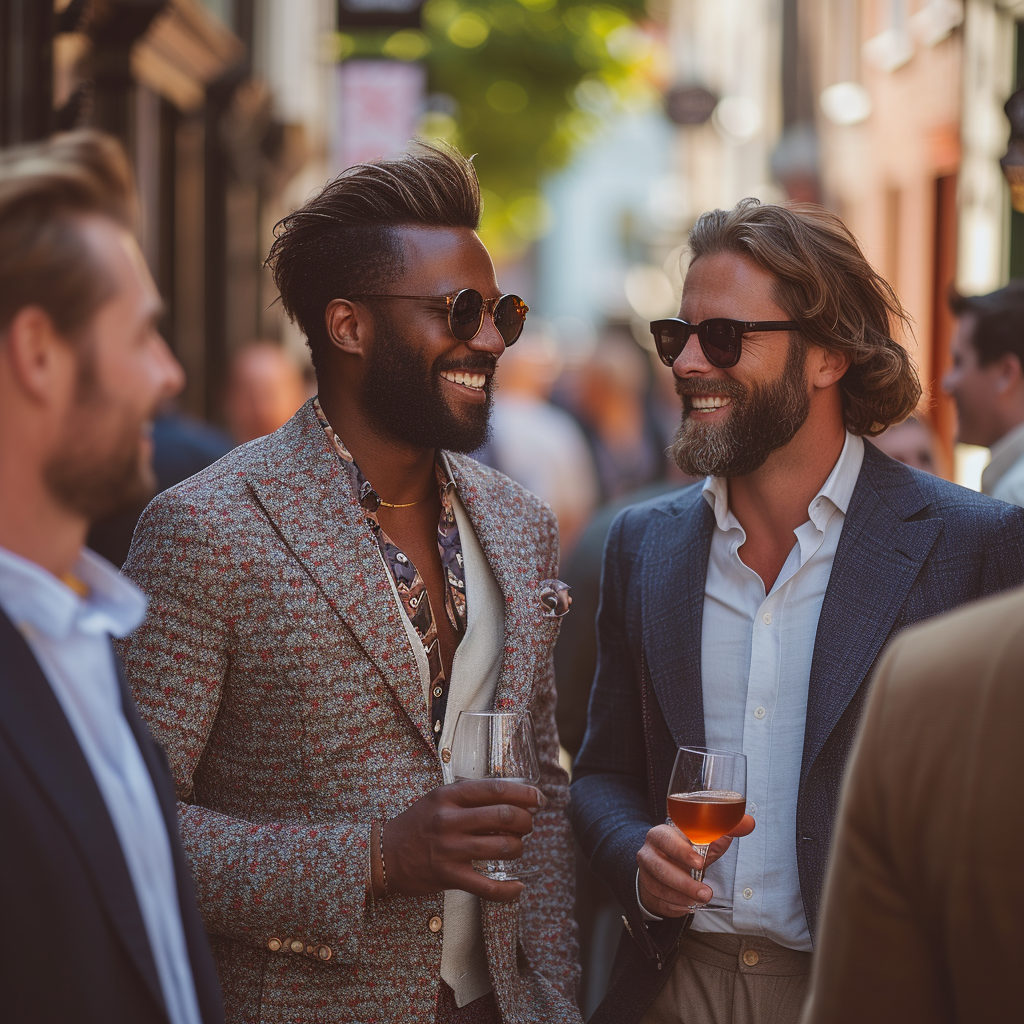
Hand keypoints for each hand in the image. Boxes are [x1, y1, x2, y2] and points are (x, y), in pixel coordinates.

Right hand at [376, 780, 545, 902]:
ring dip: (519, 847)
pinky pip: (487, 886)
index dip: (523, 793)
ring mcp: (449, 849)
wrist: (384, 855)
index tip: (538, 798)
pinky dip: (508, 889)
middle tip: (529, 824)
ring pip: (501, 847)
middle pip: (503, 816)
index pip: (495, 789)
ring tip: (517, 847)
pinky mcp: (448, 876)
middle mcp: (449, 820)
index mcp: (448, 797)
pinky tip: (518, 887)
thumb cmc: (417, 824)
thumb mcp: (438, 799)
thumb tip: (510, 799)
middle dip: (526, 821)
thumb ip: (469, 796)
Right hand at [636, 815, 754, 917]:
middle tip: (705, 893)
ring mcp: (645, 873)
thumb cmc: (685, 848)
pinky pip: (659, 902)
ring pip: (659, 887)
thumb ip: (723, 831)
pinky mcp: (647, 891)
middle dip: (684, 882)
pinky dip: (675, 906)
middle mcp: (648, 852)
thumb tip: (748, 823)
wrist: (661, 864)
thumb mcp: (701, 839)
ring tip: (701, 900)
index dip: (682, 850)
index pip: (666, 839)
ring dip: (682, 897)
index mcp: (660, 834)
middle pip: (660, 867)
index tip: (700, 863)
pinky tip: (688, 905)